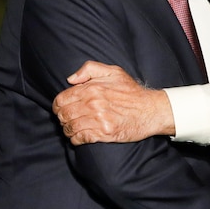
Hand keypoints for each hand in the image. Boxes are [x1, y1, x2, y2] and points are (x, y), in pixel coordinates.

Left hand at [52, 61, 174, 144]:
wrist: (150, 110)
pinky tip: (80, 136)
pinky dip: (76, 139)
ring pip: (70, 128)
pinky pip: (80, 139)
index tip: (62, 108)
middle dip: (62, 118)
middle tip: (68, 119)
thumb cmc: (131, 91)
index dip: (58, 106)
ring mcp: (98, 120)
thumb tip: (70, 79)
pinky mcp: (104, 133)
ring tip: (74, 128)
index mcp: (91, 89)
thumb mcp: (113, 71)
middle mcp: (92, 104)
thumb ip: (90, 69)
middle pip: (63, 115)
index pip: (61, 100)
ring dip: (69, 130)